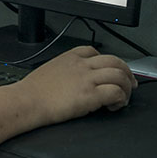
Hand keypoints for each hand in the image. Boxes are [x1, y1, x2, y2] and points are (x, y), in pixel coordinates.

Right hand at [13, 46, 136, 125]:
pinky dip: (121, 99)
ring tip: (123, 98)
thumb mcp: (49, 70)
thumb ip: (65, 70)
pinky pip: (116, 92)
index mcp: (70, 57)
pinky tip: (114, 106)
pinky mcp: (91, 95)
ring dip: (126, 87)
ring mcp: (87, 79)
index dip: (108, 62)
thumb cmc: (32, 91)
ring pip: (120, 75)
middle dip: (126, 72)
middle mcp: (82, 65)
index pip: (95, 51)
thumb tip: (72, 81)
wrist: (27, 101)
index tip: (111, 71)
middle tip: (130, 84)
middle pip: (115, 61)